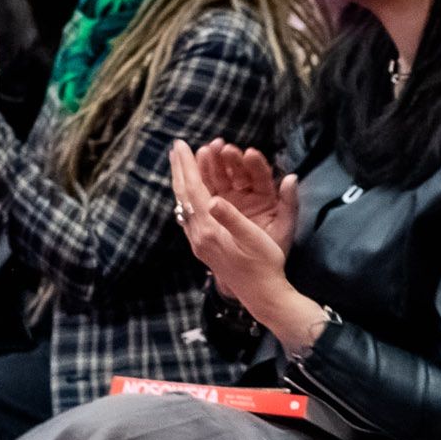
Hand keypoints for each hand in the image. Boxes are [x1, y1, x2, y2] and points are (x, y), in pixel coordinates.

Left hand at [168, 139, 306, 322]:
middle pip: (183, 196)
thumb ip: (232, 218)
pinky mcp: (203, 247)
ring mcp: (198, 243)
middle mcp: (198, 235)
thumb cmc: (264, 264)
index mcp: (209, 229)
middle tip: (176, 147)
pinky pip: (189, 216)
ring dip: (182, 182)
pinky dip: (187, 198)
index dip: (187, 166)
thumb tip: (214, 199)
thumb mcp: (253, 238)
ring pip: (183, 206)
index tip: (181, 144)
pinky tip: (188, 194)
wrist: (261, 295)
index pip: (193, 191)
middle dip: (180, 169)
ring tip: (179, 164)